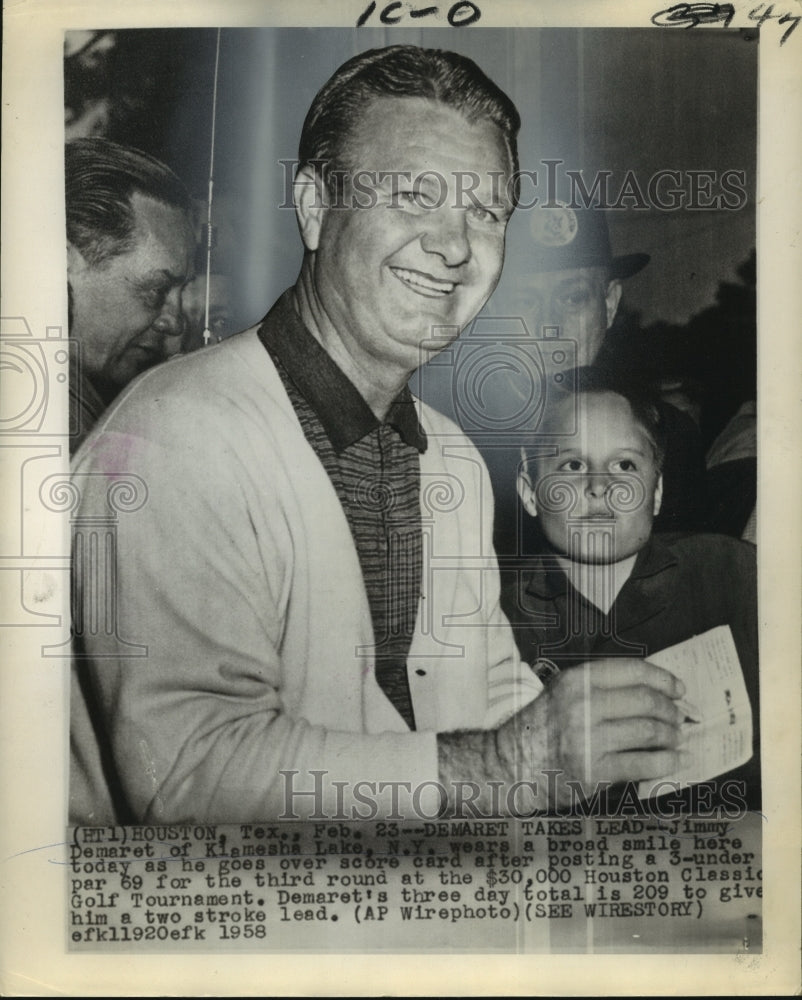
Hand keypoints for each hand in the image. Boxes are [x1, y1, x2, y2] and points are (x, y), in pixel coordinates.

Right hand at [496, 658, 689, 806]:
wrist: (512, 765)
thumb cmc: (543, 728)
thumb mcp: (563, 693)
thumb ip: (601, 687)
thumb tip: (655, 691)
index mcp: (576, 681)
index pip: (632, 670)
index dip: (663, 678)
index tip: (678, 689)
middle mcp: (581, 705)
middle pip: (645, 701)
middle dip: (670, 710)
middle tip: (679, 718)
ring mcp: (587, 739)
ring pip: (648, 731)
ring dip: (671, 736)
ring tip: (676, 739)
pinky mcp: (594, 770)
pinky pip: (643, 763)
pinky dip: (666, 762)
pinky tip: (675, 760)